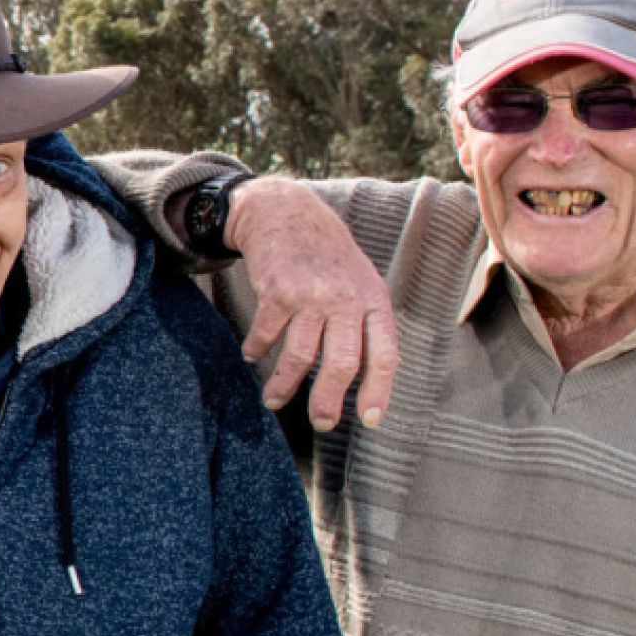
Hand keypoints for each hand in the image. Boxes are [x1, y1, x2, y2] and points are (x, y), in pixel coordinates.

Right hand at [227, 177, 395, 430]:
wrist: (286, 211)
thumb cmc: (328, 255)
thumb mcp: (362, 281)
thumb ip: (370, 322)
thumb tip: (383, 373)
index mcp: (373, 300)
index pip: (384, 354)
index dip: (378, 390)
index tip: (369, 418)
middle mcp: (346, 298)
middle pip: (342, 363)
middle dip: (329, 400)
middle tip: (321, 423)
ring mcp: (311, 294)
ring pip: (300, 356)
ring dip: (284, 386)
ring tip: (274, 401)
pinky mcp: (277, 291)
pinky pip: (266, 335)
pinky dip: (255, 350)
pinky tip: (251, 355)